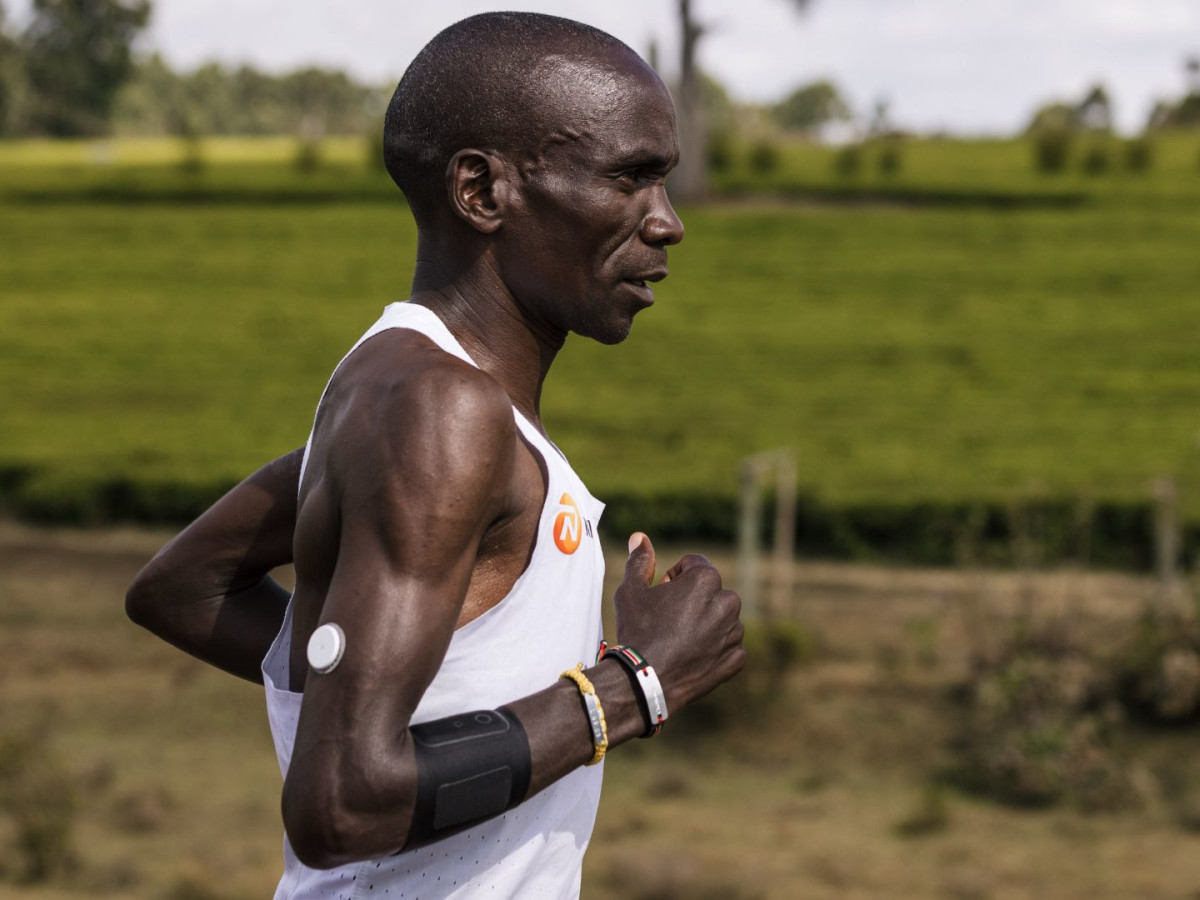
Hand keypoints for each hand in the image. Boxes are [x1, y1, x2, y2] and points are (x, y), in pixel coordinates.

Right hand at [612, 532, 744, 711]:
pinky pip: (727, 645)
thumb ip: (640, 560)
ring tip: (678, 640)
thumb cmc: (637, 631)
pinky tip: (690, 656)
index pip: (694, 564)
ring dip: (705, 623)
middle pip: (710, 590)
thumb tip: (640, 537)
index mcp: (706, 579)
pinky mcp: (736, 658)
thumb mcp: (631, 591)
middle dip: (692, 599)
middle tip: (667, 620)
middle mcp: (728, 601)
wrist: (644, 681)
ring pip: (721, 618)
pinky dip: (714, 649)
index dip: (673, 578)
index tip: (661, 596)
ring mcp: (735, 632)